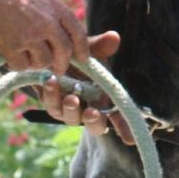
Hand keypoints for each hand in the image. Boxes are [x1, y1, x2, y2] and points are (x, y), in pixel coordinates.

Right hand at [0, 0, 91, 77]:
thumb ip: (51, 9)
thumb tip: (58, 23)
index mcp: (57, 8)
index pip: (78, 33)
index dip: (83, 49)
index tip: (83, 58)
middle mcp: (47, 23)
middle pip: (64, 52)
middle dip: (62, 64)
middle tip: (58, 69)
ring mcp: (29, 36)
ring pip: (43, 62)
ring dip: (37, 63)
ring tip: (28, 57)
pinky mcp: (11, 46)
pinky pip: (21, 66)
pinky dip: (18, 65)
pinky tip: (12, 57)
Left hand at [36, 30, 137, 144]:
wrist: (49, 50)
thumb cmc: (76, 52)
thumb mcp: (89, 47)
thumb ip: (100, 45)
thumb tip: (114, 37)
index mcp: (105, 96)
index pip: (118, 115)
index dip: (124, 128)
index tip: (129, 139)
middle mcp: (89, 106)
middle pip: (96, 125)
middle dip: (94, 122)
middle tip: (91, 112)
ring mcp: (69, 108)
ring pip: (71, 118)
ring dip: (71, 109)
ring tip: (69, 96)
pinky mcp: (51, 104)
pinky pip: (51, 106)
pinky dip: (52, 96)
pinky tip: (50, 82)